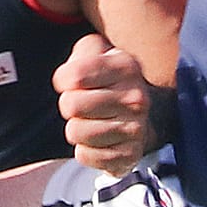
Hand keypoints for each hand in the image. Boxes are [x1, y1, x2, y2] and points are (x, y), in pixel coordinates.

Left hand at [55, 33, 169, 175]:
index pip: (73, 76)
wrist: (143, 113)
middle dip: (68, 106)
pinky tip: (98, 140)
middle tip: (82, 105)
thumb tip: (67, 77)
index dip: (64, 80)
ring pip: (74, 132)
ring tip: (91, 121)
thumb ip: (83, 51)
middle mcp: (136, 98)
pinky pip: (84, 155)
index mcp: (126, 67)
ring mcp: (136, 128)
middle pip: (71, 105)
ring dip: (76, 128)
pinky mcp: (130, 154)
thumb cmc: (107, 80)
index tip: (74, 82)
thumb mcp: (96, 52)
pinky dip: (85, 149)